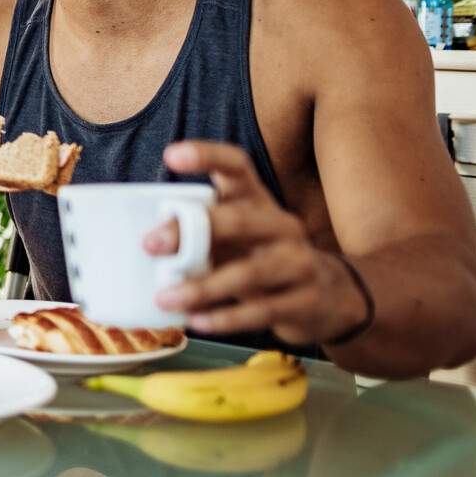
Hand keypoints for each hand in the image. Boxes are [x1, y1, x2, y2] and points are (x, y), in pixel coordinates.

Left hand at [147, 141, 367, 345]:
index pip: (238, 167)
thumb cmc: (262, 258)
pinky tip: (197, 321)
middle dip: (191, 232)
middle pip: (239, 220)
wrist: (329, 297)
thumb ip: (199, 237)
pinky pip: (262, 311)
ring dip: (203, 287)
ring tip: (165, 298)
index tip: (172, 155)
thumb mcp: (235, 239)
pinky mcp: (305, 301)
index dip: (207, 156)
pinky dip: (225, 318)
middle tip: (150, 244)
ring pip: (249, 272)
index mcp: (258, 201)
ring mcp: (298, 262)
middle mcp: (282, 226)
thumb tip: (146, 244)